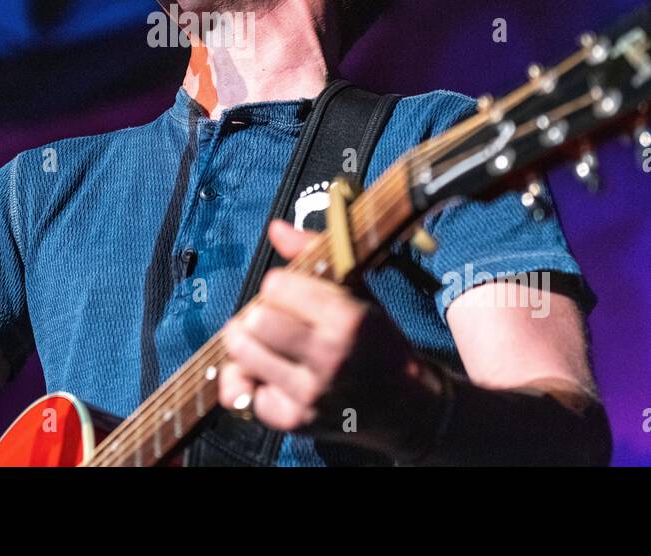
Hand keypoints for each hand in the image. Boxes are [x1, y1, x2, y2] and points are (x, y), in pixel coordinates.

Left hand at [217, 219, 437, 457]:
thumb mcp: (358, 293)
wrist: (408, 407)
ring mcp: (310, 393)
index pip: (276, 286)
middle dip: (258, 314)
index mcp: (348, 319)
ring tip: (266, 345)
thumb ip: (315, 254)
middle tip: (273, 320)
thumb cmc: (378, 343)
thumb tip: (275, 228)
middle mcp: (329, 357)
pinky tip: (267, 374)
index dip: (279, 286)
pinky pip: (243, 393)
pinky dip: (248, 382)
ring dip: (246, 345)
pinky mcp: (294, 421)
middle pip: (255, 321)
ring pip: (242, 355)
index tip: (289, 294)